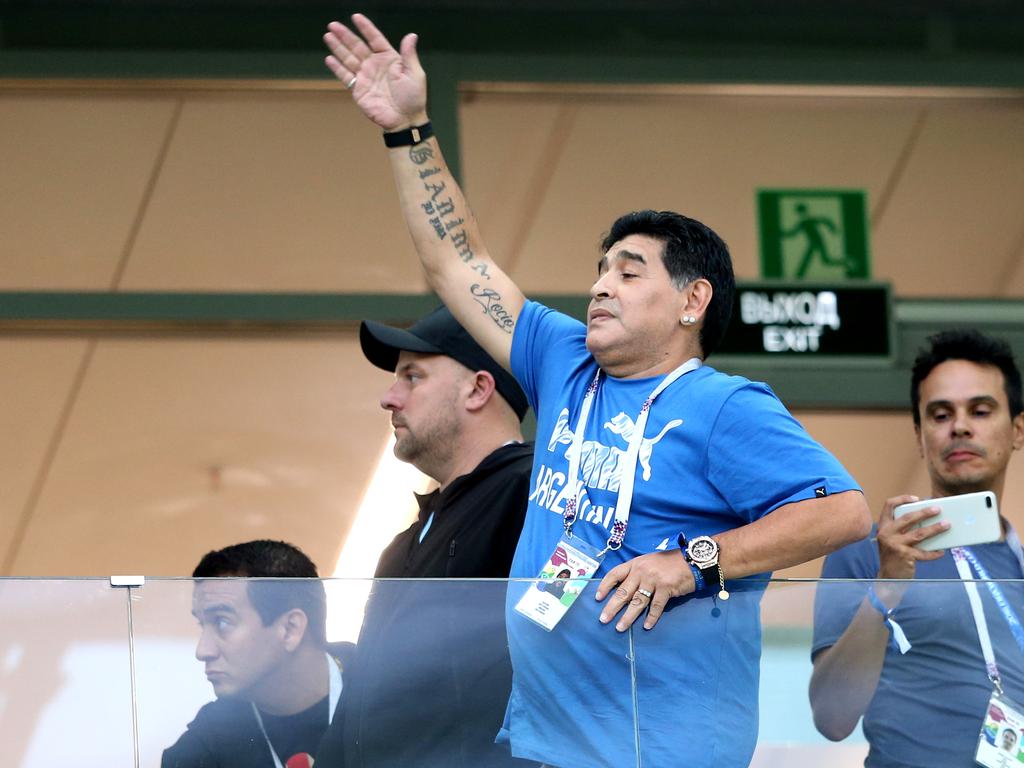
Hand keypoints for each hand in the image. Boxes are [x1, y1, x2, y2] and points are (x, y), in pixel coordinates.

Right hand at [323, 14, 428, 130]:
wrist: (405, 120)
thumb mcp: (415, 74)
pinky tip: (329, 59)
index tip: (356, 17)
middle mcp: (374, 65)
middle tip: (333, 25)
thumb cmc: (413, 97)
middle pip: (357, 46)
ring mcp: (365, 76)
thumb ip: (409, 54)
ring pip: (348, 58)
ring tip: (328, 36)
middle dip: (345, 35)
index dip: (366, 28)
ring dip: (338, 47)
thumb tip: (412, 35)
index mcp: (389, 58)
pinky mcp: (358, 89)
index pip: (375, 39)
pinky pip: (345, 76)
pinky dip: (337, 68)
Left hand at [595, 550, 694, 631]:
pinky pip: (656, 606)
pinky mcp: (666, 588)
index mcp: (635, 564)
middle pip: (623, 591)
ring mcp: (653, 580)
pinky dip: (651, 617)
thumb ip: (636, 573)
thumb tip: (623, 591)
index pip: (615, 574)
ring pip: (637, 602)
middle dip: (612, 607)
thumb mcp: (648, 562)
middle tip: (604, 619)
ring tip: (620, 627)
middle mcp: (641, 571)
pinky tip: (647, 626)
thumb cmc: (669, 563)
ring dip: (628, 616)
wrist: (692, 560)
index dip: (605, 586)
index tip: (598, 598)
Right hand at [876, 494, 946, 587]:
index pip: (889, 506)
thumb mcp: (892, 539)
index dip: (902, 499)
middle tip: (938, 509)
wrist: (888, 577)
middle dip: (924, 512)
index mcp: (883, 526)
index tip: (917, 499)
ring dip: (935, 528)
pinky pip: (924, 553)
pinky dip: (934, 552)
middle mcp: (887, 534)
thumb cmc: (894, 555)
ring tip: (947, 525)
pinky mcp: (905, 556)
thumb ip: (903, 530)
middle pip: (907, 518)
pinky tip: (942, 551)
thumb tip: (927, 520)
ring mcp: (895, 545)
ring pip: (919, 534)